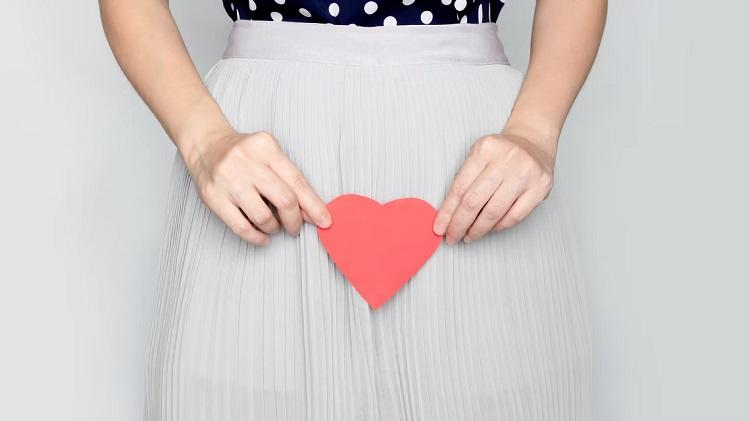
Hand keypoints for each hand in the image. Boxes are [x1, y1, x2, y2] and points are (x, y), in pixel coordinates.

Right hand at [182, 129, 331, 245]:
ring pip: (263, 216)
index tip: (324, 220)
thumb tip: (308, 212)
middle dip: (295, 220)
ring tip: (273, 226)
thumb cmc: (243, 154)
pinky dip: (256, 237)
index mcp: (266, 148)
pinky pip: (241, 226)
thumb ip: (288, 179)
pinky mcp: (213, 197)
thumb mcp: (268, 154)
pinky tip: (262, 237)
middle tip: (295, 227)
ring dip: (274, 228)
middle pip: (284, 200)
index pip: (297, 182)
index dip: (314, 205)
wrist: (205, 145)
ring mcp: (229, 180)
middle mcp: (247, 162)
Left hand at [432, 132, 555, 243]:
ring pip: (494, 212)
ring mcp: (525, 174)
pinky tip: (490, 229)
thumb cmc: (502, 152)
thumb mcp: (479, 154)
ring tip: (469, 236)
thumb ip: (465, 179)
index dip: (447, 212)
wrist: (534, 140)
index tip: (440, 227)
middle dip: (459, 225)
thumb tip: (448, 213)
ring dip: (478, 230)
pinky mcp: (541, 187)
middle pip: (475, 201)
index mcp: (486, 149)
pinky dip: (499, 227)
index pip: (460, 187)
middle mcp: (506, 160)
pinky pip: (515, 216)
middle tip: (452, 237)